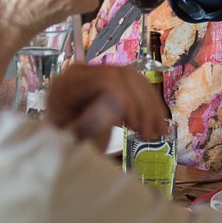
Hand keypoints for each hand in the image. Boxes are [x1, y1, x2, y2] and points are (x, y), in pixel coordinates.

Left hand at [45, 63, 167, 143]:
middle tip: (149, 134)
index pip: (104, 80)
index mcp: (65, 86)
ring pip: (133, 78)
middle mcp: (78, 73)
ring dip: (150, 105)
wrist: (63, 149)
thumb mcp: (76, 143)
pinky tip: (157, 122)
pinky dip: (149, 103)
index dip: (127, 100)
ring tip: (158, 132)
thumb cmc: (66, 149)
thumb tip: (117, 100)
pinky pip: (135, 83)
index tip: (135, 127)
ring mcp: (94, 73)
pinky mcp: (107, 78)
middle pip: (122, 76)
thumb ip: (92, 124)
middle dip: (142, 105)